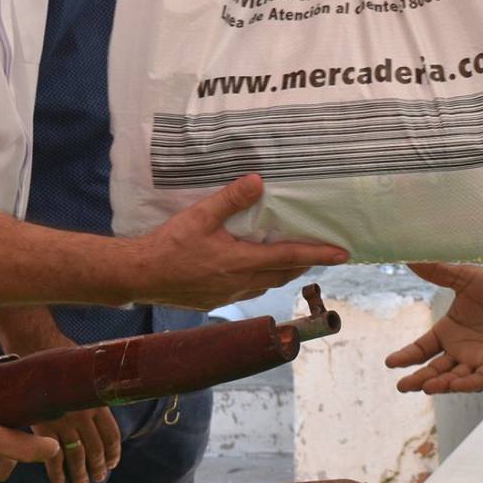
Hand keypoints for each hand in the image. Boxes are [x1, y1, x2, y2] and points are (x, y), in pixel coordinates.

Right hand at [0, 307, 121, 482]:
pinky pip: (52, 456)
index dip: (112, 452)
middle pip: (95, 449)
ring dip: (79, 473)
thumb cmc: (59, 353)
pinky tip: (58, 480)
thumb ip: (93, 388)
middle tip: (96, 478)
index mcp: (97, 401)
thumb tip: (103, 393)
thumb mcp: (85, 368)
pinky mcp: (42, 426)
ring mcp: (63, 422)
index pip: (111, 435)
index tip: (111, 464)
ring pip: (76, 456)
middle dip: (96, 467)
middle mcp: (83, 414)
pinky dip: (56, 471)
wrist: (32, 346)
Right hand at [133, 174, 347, 308]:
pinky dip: (260, 279)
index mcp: (241, 262)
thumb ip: (231, 199)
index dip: (318, 254)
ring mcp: (228, 295)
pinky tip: (252, 270)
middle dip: (304, 264)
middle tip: (321, 254)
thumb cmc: (169, 246)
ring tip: (291, 260)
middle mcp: (241, 282)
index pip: (289, 257)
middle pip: (283, 274)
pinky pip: (248, 290)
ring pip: (266, 284)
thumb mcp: (200, 216)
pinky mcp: (215, 301)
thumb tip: (258, 181)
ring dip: (283, 272)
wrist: (140, 276)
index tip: (342, 254)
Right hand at [386, 262, 482, 393]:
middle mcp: (459, 349)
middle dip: (418, 379)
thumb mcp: (465, 278)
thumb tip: (410, 258)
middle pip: (434, 369)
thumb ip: (439, 272)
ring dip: (440, 384)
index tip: (390, 362)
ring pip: (454, 378)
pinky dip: (467, 384)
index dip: (407, 356)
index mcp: (448, 331)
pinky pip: (479, 379)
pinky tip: (454, 386)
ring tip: (427, 386)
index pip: (422, 349)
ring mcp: (477, 359)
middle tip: (403, 387)